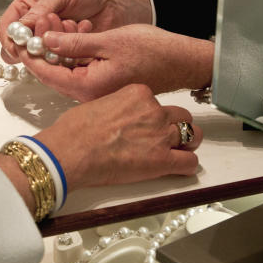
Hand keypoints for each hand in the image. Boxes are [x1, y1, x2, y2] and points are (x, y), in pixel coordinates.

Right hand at [0, 0, 153, 62]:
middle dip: (32, 46)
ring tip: (70, 27)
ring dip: (53, 48)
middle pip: (18, 47)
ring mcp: (50, 42)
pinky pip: (58, 62)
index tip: (21, 44)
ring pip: (38, 56)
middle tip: (47, 40)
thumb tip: (22, 24)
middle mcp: (35, 27)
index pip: (7, 28)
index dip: (11, 38)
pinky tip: (81, 32)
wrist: (115, 0)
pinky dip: (68, 53)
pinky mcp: (65, 54)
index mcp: (28, 8)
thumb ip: (41, 9)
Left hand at [19, 24, 214, 101]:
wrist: (181, 61)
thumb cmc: (153, 52)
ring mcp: (96, 90)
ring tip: (56, 19)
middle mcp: (89, 94)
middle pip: (53, 71)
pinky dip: (73, 51)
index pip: (47, 73)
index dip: (30, 53)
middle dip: (43, 45)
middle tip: (39, 21)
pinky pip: (79, 68)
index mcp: (88, 87)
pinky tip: (74, 31)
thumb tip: (46, 40)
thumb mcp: (108, 41)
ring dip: (58, 46)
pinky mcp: (103, 83)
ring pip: (66, 68)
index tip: (19, 37)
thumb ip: (74, 43)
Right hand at [37, 84, 201, 188]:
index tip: (147, 125)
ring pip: (192, 135)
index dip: (154, 115)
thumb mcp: (98, 103)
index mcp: (138, 94)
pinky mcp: (162, 161)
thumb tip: (117, 116)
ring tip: (177, 152)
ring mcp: (161, 135)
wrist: (70, 151)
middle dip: (174, 126)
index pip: (158, 102)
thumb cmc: (74, 130)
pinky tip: (178, 168)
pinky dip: (186, 166)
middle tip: (164, 137)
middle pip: (181, 116)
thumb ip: (118, 107)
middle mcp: (154, 111)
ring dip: (186, 143)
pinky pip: (189, 163)